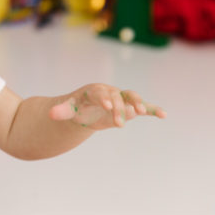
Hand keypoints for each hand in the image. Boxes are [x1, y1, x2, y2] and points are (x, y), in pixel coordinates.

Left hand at [49, 84, 165, 129]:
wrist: (88, 107)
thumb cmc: (78, 107)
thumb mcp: (69, 110)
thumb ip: (61, 111)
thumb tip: (50, 114)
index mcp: (94, 91)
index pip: (100, 93)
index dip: (104, 99)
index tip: (107, 107)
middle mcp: (110, 91)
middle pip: (117, 97)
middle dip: (119, 109)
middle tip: (118, 123)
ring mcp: (121, 98)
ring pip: (131, 97)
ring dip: (138, 103)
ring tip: (143, 111)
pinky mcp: (130, 107)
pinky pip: (143, 107)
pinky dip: (153, 109)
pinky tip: (164, 115)